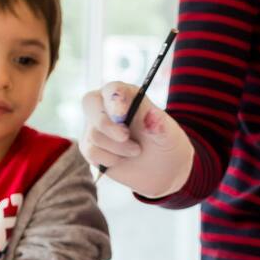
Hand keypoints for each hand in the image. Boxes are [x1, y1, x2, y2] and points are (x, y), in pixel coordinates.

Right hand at [81, 82, 193, 198]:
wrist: (162, 170)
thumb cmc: (166, 145)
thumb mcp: (169, 136)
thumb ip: (160, 126)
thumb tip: (152, 115)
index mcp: (128, 96)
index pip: (114, 89)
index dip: (114, 99)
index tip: (122, 116)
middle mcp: (107, 107)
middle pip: (90, 103)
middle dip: (106, 123)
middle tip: (125, 136)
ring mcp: (96, 126)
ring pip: (94, 133)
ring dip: (118, 147)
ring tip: (136, 151)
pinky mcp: (91, 146)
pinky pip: (91, 152)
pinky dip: (109, 159)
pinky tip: (122, 159)